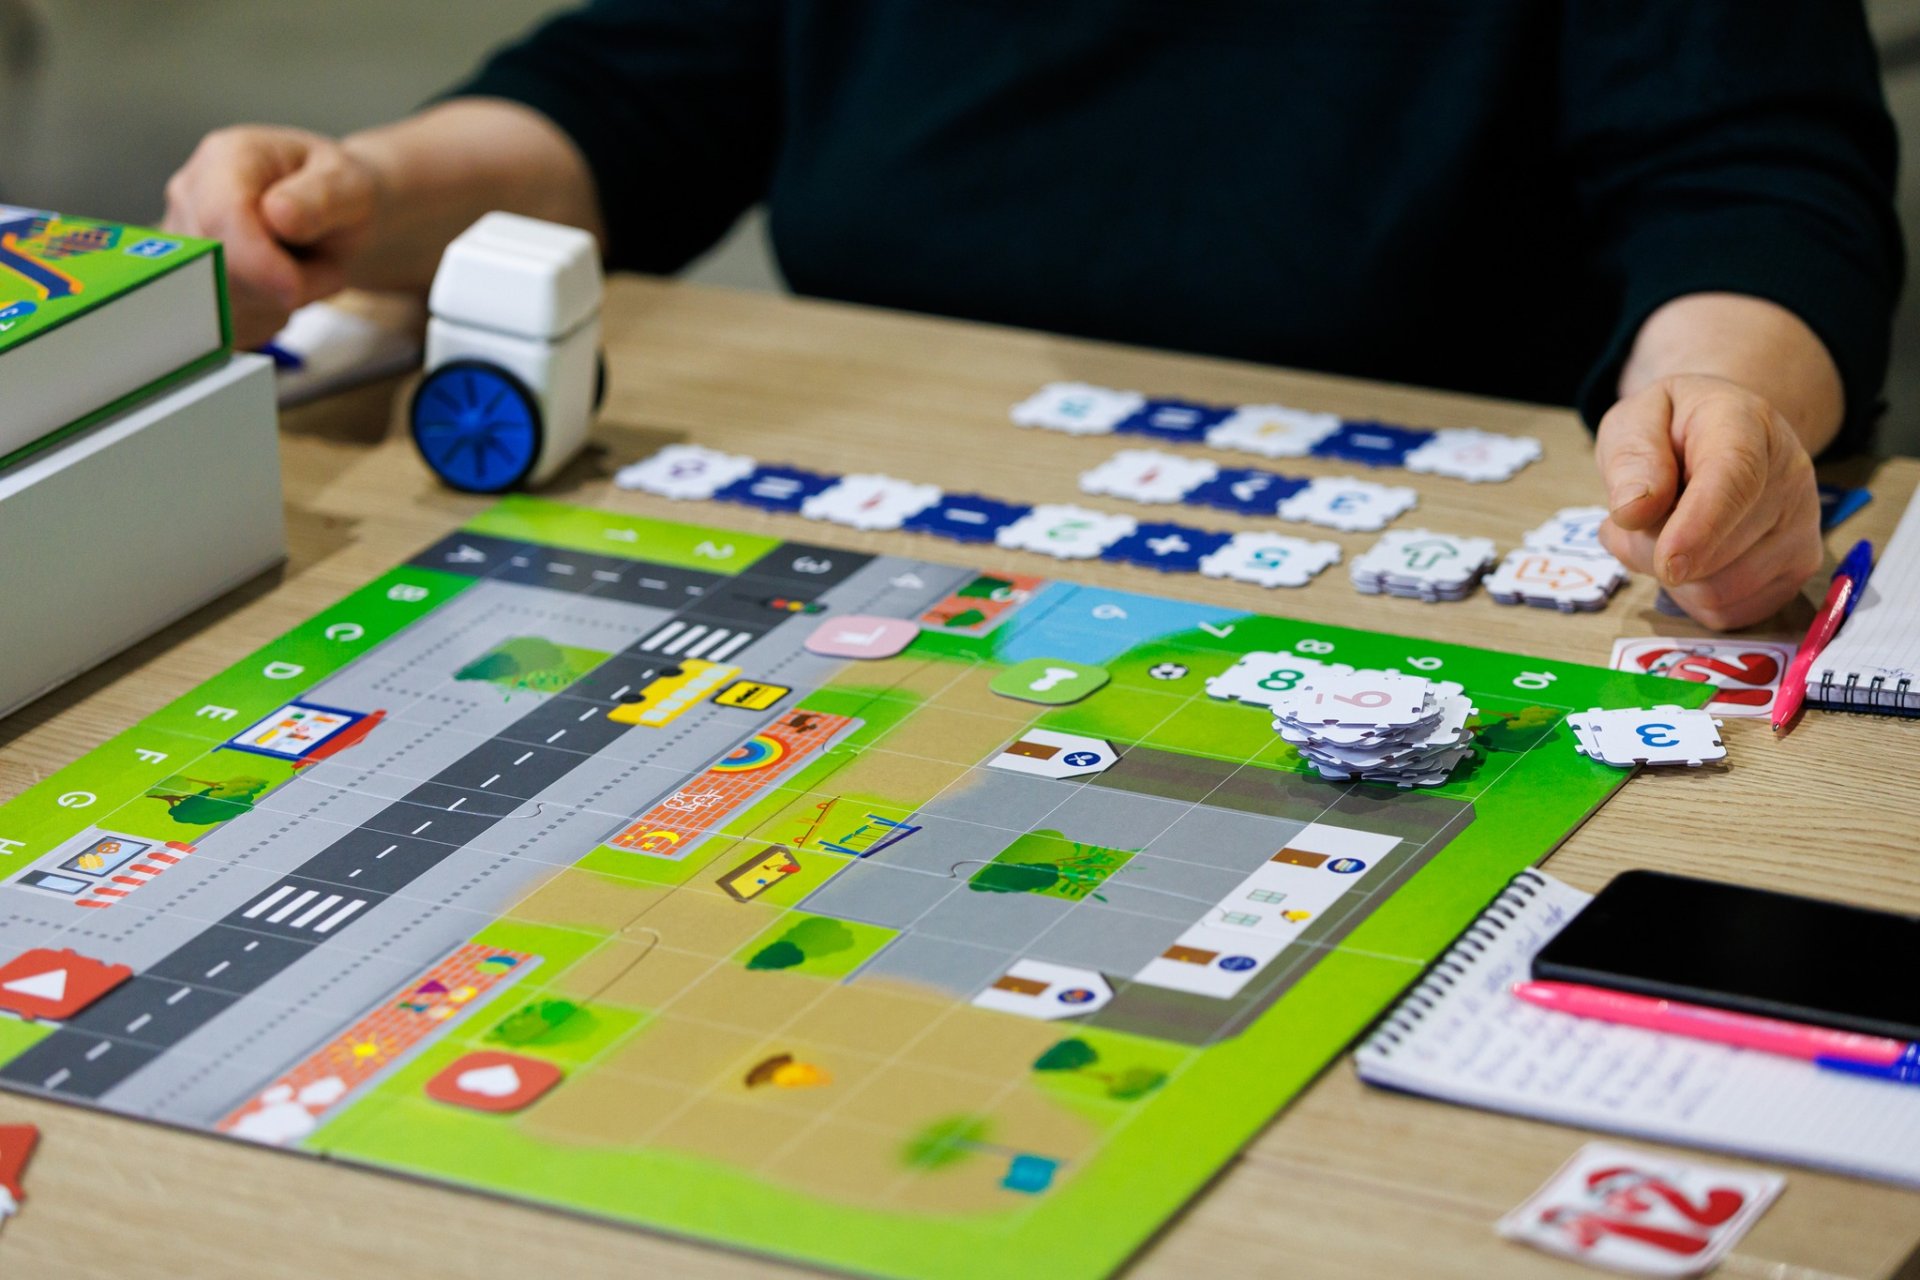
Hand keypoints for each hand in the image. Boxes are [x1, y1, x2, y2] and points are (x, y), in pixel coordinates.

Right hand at [162, 126, 380, 347]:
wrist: (333, 215)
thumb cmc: (339, 194)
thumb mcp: (350, 186)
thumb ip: (322, 198)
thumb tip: (279, 216)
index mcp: (226, 158)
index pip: (219, 217)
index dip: (254, 261)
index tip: (295, 288)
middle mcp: (190, 194)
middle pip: (212, 268)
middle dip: (276, 288)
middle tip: (325, 269)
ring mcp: (182, 240)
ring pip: (213, 304)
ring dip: (273, 307)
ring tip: (303, 272)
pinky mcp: (185, 280)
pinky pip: (218, 326)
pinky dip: (260, 321)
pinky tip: (279, 294)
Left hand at [1595, 373, 1822, 629]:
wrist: (1727, 434)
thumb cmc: (1673, 428)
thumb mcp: (1634, 420)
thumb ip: (1630, 458)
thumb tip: (1634, 511)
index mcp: (1745, 425)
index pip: (1735, 480)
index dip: (1700, 528)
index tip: (1668, 564)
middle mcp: (1790, 475)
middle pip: (1716, 553)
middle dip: (1653, 548)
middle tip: (1641, 514)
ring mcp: (1802, 526)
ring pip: (1718, 591)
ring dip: (1669, 576)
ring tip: (1666, 530)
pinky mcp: (1798, 569)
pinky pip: (1727, 612)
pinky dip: (1691, 596)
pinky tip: (1691, 555)